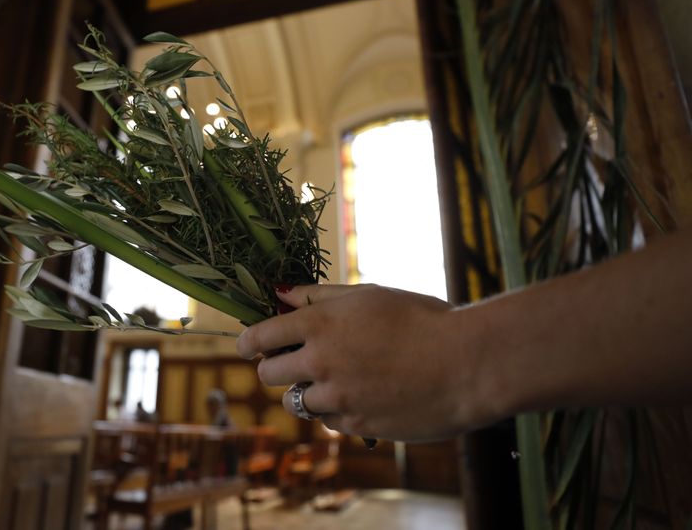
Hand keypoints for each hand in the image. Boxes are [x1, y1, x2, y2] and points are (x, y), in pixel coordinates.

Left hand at [237, 284, 485, 441]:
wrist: (467, 364)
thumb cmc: (422, 320)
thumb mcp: (368, 295)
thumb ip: (318, 295)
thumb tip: (279, 292)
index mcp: (320, 324)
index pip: (259, 337)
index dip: (248, 343)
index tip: (249, 347)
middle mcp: (320, 362)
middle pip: (269, 374)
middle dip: (275, 368)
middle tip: (292, 362)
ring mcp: (337, 397)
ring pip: (297, 402)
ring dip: (308, 392)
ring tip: (338, 379)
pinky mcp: (356, 424)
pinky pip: (328, 421)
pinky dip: (336, 410)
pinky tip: (363, 394)